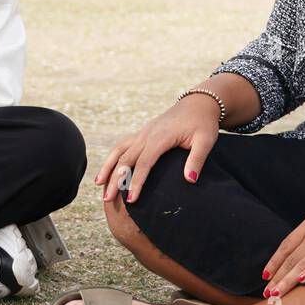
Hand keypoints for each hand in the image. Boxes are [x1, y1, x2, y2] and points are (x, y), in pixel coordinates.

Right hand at [94, 94, 220, 202]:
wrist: (198, 103)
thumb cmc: (203, 124)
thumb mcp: (206, 141)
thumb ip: (197, 160)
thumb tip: (190, 180)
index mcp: (161, 136)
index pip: (145, 162)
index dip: (136, 181)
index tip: (131, 200)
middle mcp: (147, 133)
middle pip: (126, 158)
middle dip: (116, 179)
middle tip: (108, 200)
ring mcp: (142, 132)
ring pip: (119, 150)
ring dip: (108, 167)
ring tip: (98, 185)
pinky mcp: (142, 133)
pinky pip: (122, 145)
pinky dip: (112, 158)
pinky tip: (106, 170)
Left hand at [260, 193, 304, 298]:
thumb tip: (303, 256)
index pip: (286, 245)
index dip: (274, 262)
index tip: (265, 276)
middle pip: (291, 258)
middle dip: (278, 277)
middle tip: (267, 294)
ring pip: (302, 263)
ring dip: (287, 280)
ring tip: (275, 294)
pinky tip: (302, 280)